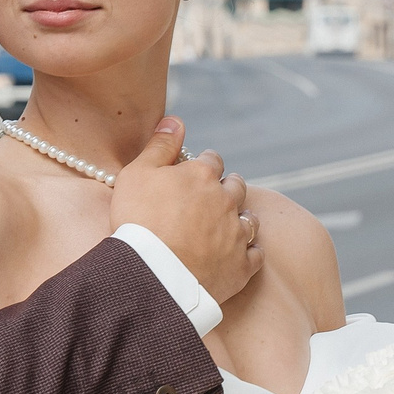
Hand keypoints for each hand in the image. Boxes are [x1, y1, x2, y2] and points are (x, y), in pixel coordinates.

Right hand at [112, 117, 260, 304]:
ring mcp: (236, 234)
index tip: (197, 171)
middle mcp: (226, 200)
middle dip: (227, 186)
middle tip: (216, 194)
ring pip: (250, 218)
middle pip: (236, 186)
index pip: (212, 160)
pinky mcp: (241, 266)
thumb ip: (160, 145)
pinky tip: (243, 252)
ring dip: (242, 217)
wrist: (152, 273)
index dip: (204, 164)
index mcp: (202, 175)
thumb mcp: (137, 174)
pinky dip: (251, 251)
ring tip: (232, 222)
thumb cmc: (138, 220)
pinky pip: (256, 254)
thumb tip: (176, 120)